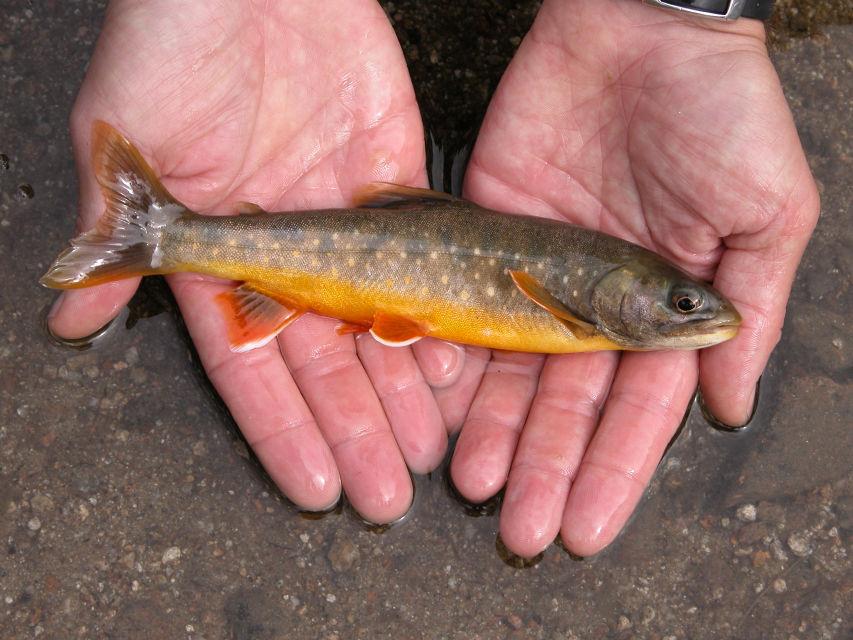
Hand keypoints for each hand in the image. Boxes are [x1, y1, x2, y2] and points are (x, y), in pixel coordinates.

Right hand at [47, 0, 456, 522]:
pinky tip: (454, 366)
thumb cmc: (173, 42)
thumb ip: (119, 232)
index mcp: (222, 254)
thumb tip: (67, 315)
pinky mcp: (397, 184)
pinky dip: (436, 312)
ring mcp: (346, 222)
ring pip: (378, 323)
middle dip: (356, 427)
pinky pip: (422, 263)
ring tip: (429, 450)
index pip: (252, 366)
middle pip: (325, 361)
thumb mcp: (124, 138)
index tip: (316, 486)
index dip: (283, 429)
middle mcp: (287, 250)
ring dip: (401, 390)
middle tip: (388, 492)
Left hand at [447, 0, 818, 555]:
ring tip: (473, 484)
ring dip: (496, 428)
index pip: (637, 407)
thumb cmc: (721, 112)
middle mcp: (598, 298)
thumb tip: (728, 407)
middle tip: (519, 529)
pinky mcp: (490, 228)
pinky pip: (469, 300)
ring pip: (513, 365)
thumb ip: (748, 311)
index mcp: (664, 305)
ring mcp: (541, 267)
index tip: (588, 527)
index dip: (614, 469)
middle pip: (567, 400)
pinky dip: (455, 350)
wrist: (639, 24)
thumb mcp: (765, 212)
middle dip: (547, 466)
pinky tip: (440, 402)